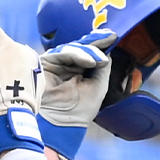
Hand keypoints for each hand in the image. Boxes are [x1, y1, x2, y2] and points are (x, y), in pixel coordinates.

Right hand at [0, 28, 45, 159]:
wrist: (10, 120)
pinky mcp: (41, 78)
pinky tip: (12, 88)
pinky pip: (27, 71)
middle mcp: (25, 50)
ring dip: (12, 65)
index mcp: (8, 45)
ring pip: (19, 59)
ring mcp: (35, 64)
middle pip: (8, 46)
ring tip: (2, 82)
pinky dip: (21, 76)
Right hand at [37, 30, 114, 159]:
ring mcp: (56, 65)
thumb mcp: (99, 86)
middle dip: (95, 41)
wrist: (62, 123)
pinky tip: (90, 61)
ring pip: (73, 49)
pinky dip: (78, 55)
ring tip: (99, 60)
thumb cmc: (81, 110)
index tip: (113, 36)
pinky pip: (62, 53)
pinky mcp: (45, 63)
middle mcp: (67, 67)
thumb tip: (106, 51)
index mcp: (80, 73)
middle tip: (109, 36)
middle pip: (81, 47)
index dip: (101, 44)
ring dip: (89, 52)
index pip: (90, 54)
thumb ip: (103, 67)